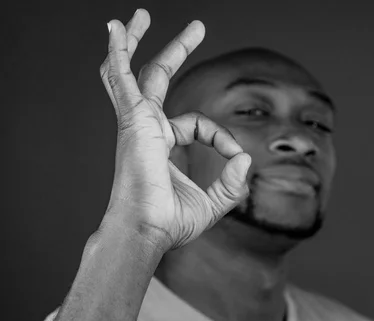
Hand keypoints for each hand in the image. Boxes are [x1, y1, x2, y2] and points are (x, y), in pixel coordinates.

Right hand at [99, 9, 250, 251]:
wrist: (147, 233)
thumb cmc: (171, 223)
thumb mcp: (214, 203)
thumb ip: (232, 184)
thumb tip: (247, 158)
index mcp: (162, 144)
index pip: (198, 123)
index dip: (223, 136)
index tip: (237, 156)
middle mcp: (146, 129)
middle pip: (158, 79)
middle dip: (176, 50)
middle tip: (197, 27)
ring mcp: (136, 123)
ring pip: (136, 71)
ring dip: (136, 42)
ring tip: (139, 15)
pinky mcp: (132, 121)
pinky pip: (122, 79)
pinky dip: (117, 52)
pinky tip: (115, 28)